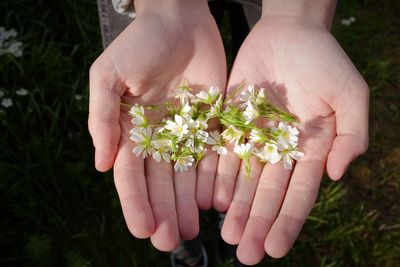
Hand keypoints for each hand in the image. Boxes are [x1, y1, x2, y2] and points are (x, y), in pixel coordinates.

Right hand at [88, 0, 225, 250]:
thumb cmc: (140, 44)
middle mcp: (158, 138)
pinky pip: (212, 157)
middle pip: (160, 183)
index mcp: (130, 131)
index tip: (143, 230)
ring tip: (194, 230)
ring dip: (188, 204)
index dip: (136, 203)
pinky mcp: (211, 124)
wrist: (179, 20)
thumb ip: (103, 118)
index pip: (132, 175)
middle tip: (172, 241)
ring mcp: (186, 133)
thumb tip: (102, 165)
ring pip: (187, 176)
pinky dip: (213, 179)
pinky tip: (216, 201)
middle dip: (164, 212)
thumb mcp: (109, 75)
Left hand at [213, 14, 367, 263]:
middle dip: (257, 223)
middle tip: (245, 254)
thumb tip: (335, 175)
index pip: (299, 193)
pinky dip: (216, 176)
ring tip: (227, 234)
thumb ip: (350, 135)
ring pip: (243, 180)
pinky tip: (210, 200)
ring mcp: (255, 138)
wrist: (289, 34)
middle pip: (267, 193)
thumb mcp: (350, 94)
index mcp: (310, 148)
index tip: (276, 248)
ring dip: (235, 208)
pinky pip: (222, 153)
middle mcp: (280, 150)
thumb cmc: (324, 60)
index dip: (287, 221)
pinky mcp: (233, 123)